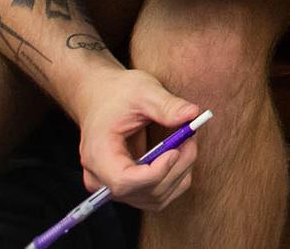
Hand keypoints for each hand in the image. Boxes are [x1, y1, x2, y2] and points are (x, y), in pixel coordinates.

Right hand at [71, 68, 202, 213]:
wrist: (101, 100)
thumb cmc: (117, 94)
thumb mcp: (143, 91)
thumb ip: (166, 105)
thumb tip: (192, 114)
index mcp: (97, 154)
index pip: (123, 181)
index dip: (154, 173)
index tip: (175, 151)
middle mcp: (101, 179)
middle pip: (145, 191)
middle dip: (175, 167)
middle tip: (190, 136)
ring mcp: (114, 188)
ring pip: (156, 197)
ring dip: (180, 172)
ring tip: (187, 141)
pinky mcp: (129, 189)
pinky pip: (159, 196)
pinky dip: (176, 178)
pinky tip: (180, 153)